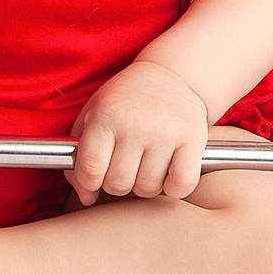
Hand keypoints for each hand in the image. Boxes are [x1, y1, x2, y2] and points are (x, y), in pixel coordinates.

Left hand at [67, 60, 210, 204]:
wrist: (171, 75)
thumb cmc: (125, 101)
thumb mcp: (93, 116)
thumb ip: (80, 159)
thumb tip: (87, 198)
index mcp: (106, 116)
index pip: (90, 170)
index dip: (90, 183)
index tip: (97, 177)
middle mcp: (135, 123)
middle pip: (118, 184)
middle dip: (119, 183)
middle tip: (125, 166)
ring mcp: (165, 131)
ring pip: (148, 188)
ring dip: (146, 185)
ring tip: (147, 165)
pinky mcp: (192, 138)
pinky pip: (181, 184)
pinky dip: (175, 188)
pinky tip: (170, 174)